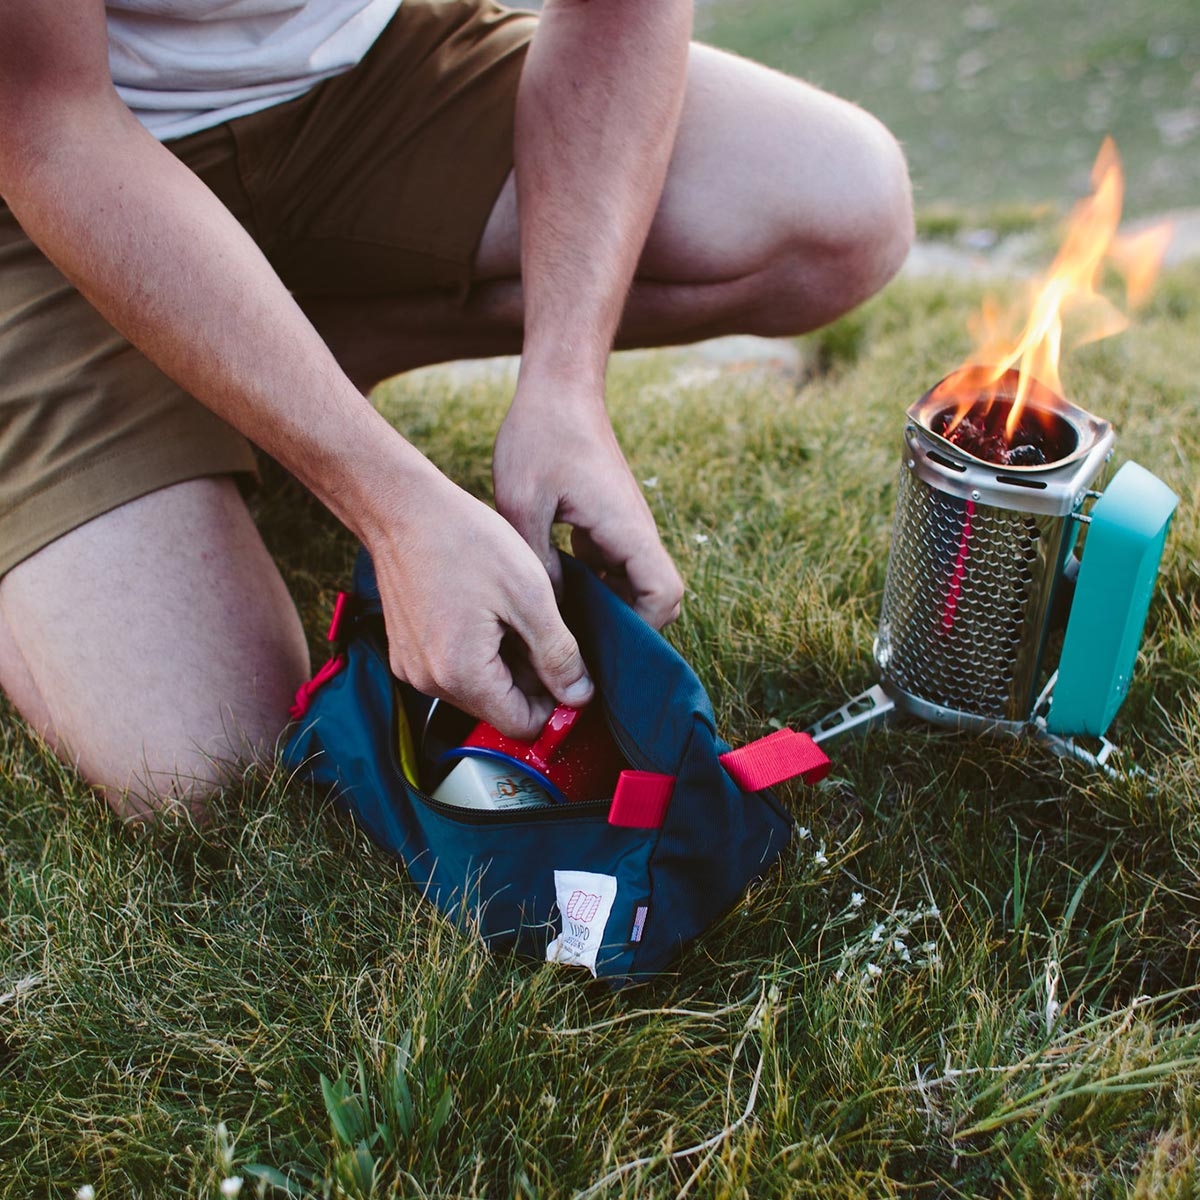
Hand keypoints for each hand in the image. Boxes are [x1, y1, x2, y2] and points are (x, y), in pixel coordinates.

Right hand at [364, 470, 592, 739]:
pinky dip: (477, 652)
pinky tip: (486, 611)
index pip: (522, 725)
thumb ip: (558, 654)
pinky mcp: (405, 651)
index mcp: (462, 675)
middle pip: (498, 709)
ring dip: (505, 664)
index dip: (555, 703)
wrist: (401, 507)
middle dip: (530, 680)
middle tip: (544, 630)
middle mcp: (430, 683)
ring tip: (514, 614)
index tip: (570, 668)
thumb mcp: (529, 595)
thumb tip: (580, 697)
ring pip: (478, 689)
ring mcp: (412, 668)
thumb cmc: (466, 541)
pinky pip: (453, 669)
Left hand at [492, 374, 682, 628]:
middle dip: (625, 628)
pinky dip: (593, 587)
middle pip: (656, 598)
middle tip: (579, 649)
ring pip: (632, 584)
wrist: (557, 390)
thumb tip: (549, 611)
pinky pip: (612, 567)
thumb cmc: (540, 437)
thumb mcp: (523, 502)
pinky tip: (552, 594)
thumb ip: (538, 560)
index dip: (643, 628)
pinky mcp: (606, 522)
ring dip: (607, 608)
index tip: (601, 644)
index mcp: (626, 529)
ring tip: (562, 629)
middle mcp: (635, 531)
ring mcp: (622, 527)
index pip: (664, 595)